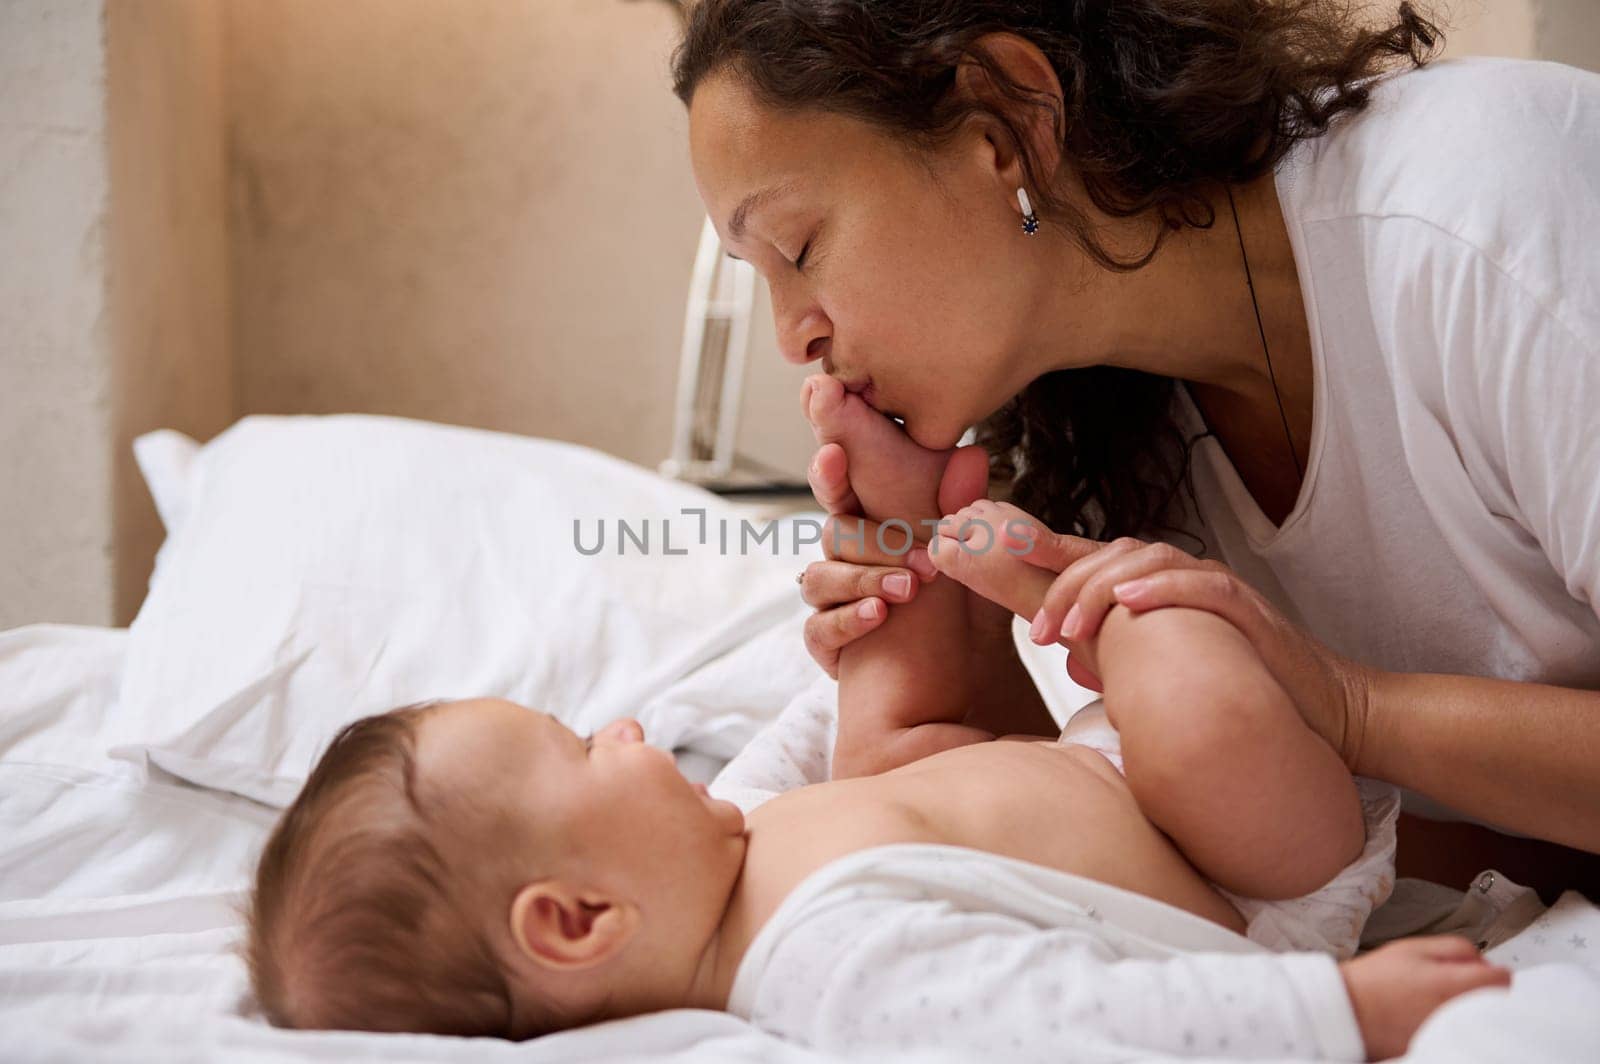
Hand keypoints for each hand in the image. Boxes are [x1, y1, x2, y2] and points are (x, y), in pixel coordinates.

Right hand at [799, 440, 1010, 677]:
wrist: (972, 667)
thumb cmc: (967, 602)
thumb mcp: (976, 558)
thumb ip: (967, 509)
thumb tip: (971, 457)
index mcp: (873, 526)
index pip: (841, 492)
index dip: (830, 473)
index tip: (834, 454)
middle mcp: (845, 558)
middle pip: (834, 533)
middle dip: (876, 543)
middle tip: (923, 561)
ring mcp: (831, 600)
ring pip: (819, 578)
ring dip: (864, 580)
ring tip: (905, 591)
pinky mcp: (828, 642)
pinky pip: (818, 627)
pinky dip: (848, 619)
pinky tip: (879, 616)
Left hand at [1016, 534, 1378, 768]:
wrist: (1325, 712)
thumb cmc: (1244, 691)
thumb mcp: (1168, 673)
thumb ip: (1124, 660)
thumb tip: (1078, 668)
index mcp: (1157, 590)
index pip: (1092, 560)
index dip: (1044, 554)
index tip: (997, 559)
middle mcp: (1181, 578)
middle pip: (1109, 554)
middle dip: (1065, 585)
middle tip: (1040, 629)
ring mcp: (1215, 588)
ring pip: (1146, 560)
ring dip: (1101, 588)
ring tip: (1071, 625)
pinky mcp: (1248, 608)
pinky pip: (1201, 585)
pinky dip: (1161, 587)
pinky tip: (1130, 600)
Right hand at [1339, 936, 1510, 1059]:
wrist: (1347, 1012)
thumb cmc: (1375, 980)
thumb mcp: (1412, 948)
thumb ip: (1454, 948)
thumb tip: (1482, 961)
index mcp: (1452, 984)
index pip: (1503, 980)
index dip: (1492, 971)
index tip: (1479, 972)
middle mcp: (1457, 1013)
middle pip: (1496, 1003)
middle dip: (1483, 991)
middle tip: (1458, 986)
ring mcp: (1449, 1034)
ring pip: (1480, 1019)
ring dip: (1469, 1009)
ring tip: (1441, 1003)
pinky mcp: (1438, 1048)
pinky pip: (1461, 1036)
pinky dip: (1454, 1027)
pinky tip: (1431, 1019)